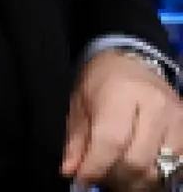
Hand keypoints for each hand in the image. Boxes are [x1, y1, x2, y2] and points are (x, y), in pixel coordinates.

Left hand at [62, 49, 182, 190]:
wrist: (134, 61)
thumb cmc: (103, 80)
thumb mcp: (81, 101)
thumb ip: (76, 138)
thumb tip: (69, 171)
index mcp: (122, 91)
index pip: (111, 140)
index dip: (95, 167)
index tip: (81, 180)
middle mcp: (155, 105)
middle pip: (137, 162)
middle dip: (114, 178)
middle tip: (100, 177)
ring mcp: (176, 119)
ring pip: (158, 171)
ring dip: (135, 182)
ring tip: (117, 173)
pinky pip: (176, 168)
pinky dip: (155, 176)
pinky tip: (138, 170)